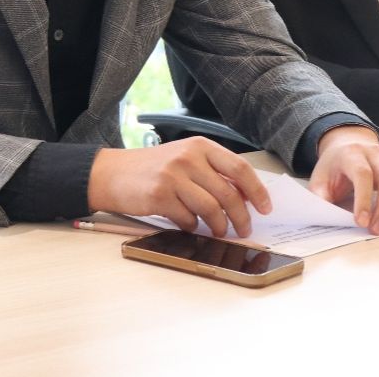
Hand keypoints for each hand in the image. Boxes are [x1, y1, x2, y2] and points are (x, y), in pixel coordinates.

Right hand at [87, 138, 272, 238]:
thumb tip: (245, 197)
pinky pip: (188, 219)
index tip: (265, 207)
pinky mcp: (160, 196)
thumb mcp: (185, 159)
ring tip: (219, 231)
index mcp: (200, 146)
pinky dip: (192, 226)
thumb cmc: (153, 168)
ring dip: (219, 226)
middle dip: (241, 217)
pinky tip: (189, 224)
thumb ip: (212, 172)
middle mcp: (188, 158)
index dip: (257, 190)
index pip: (239, 168)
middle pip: (228, 193)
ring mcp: (174, 177)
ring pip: (211, 209)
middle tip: (245, 229)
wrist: (113, 173)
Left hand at [309, 126, 378, 234]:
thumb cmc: (335, 168)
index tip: (361, 222)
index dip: (363, 199)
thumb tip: (325, 214)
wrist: (349, 147)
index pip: (363, 173)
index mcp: (353, 153)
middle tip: (377, 230)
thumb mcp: (319, 178)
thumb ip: (320, 195)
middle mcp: (377, 152)